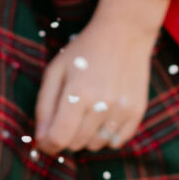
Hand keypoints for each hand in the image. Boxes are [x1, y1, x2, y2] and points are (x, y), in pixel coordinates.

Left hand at [35, 0, 170, 155]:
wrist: (124, 34)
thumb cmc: (84, 51)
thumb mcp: (55, 71)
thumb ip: (44, 106)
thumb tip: (41, 139)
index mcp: (78, 94)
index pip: (59, 137)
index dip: (47, 145)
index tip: (45, 142)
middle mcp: (102, 105)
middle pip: (77, 144)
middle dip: (66, 137)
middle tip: (66, 118)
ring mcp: (122, 110)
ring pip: (96, 145)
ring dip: (86, 136)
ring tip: (86, 112)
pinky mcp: (137, 111)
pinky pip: (117, 141)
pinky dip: (107, 136)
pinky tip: (103, 116)